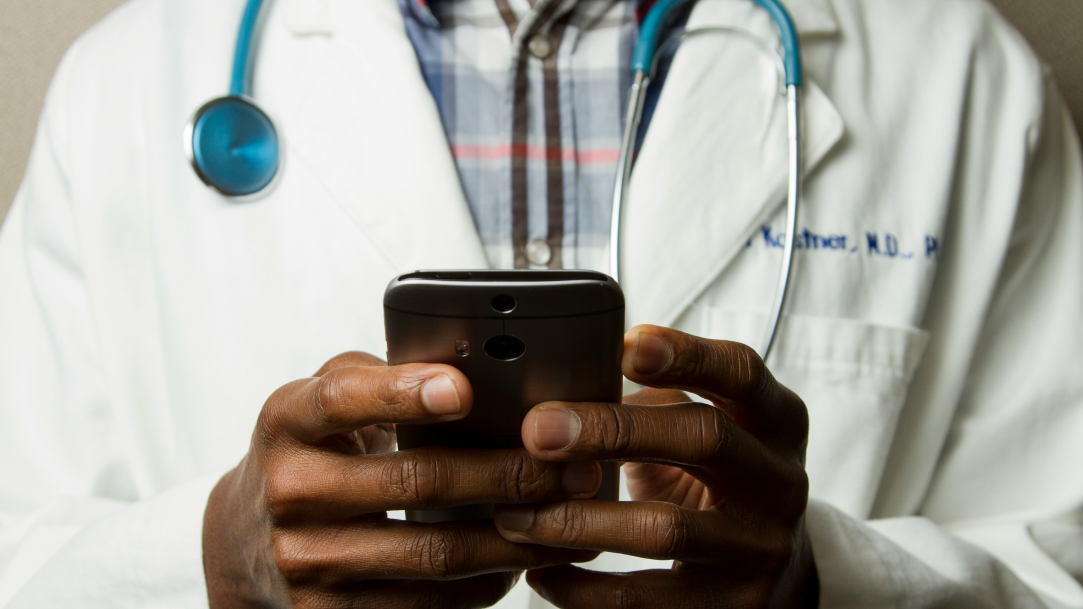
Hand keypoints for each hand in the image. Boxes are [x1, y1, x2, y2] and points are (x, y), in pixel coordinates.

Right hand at [203, 352, 600, 607]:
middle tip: (570, 465)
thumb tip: (466, 368)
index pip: (343, 401)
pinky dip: (484, 583)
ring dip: (514, 536)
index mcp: (288, 422)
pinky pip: (426, 603)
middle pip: (415, 481)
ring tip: (568, 516)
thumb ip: (377, 377)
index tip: (464, 389)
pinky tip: (521, 560)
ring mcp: (307, 561)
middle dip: (507, 473)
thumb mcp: (319, 401)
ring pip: (434, 552)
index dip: (403, 393)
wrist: (245, 541)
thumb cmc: (309, 453)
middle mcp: (290, 492)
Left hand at [493, 326, 815, 608]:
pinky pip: (645, 600)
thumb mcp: (710, 429)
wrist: (777, 574)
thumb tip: (562, 384)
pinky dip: (583, 588)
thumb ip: (657, 401)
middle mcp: (779, 481)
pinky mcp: (733, 608)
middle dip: (613, 429)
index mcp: (776, 421)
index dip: (687, 355)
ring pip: (665, 528)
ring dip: (578, 519)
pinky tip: (542, 570)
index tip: (625, 345)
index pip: (741, 372)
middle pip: (705, 437)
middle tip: (539, 430)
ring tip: (517, 513)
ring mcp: (760, 548)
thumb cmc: (720, 481)